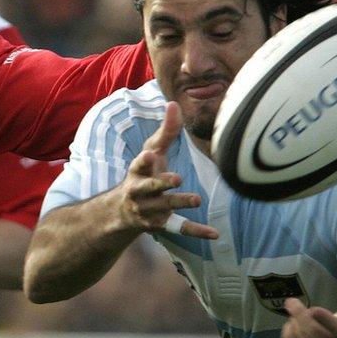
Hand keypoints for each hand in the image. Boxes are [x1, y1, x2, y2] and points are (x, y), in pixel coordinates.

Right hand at [112, 101, 217, 238]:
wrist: (122, 212)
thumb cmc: (142, 174)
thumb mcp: (151, 152)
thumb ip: (165, 131)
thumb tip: (174, 104)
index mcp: (137, 172)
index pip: (139, 165)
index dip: (144, 161)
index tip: (150, 154)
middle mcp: (140, 192)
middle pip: (151, 188)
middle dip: (161, 184)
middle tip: (177, 178)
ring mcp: (150, 210)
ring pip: (165, 207)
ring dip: (179, 203)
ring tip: (197, 199)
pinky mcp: (161, 224)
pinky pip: (180, 229)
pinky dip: (196, 231)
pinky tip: (215, 234)